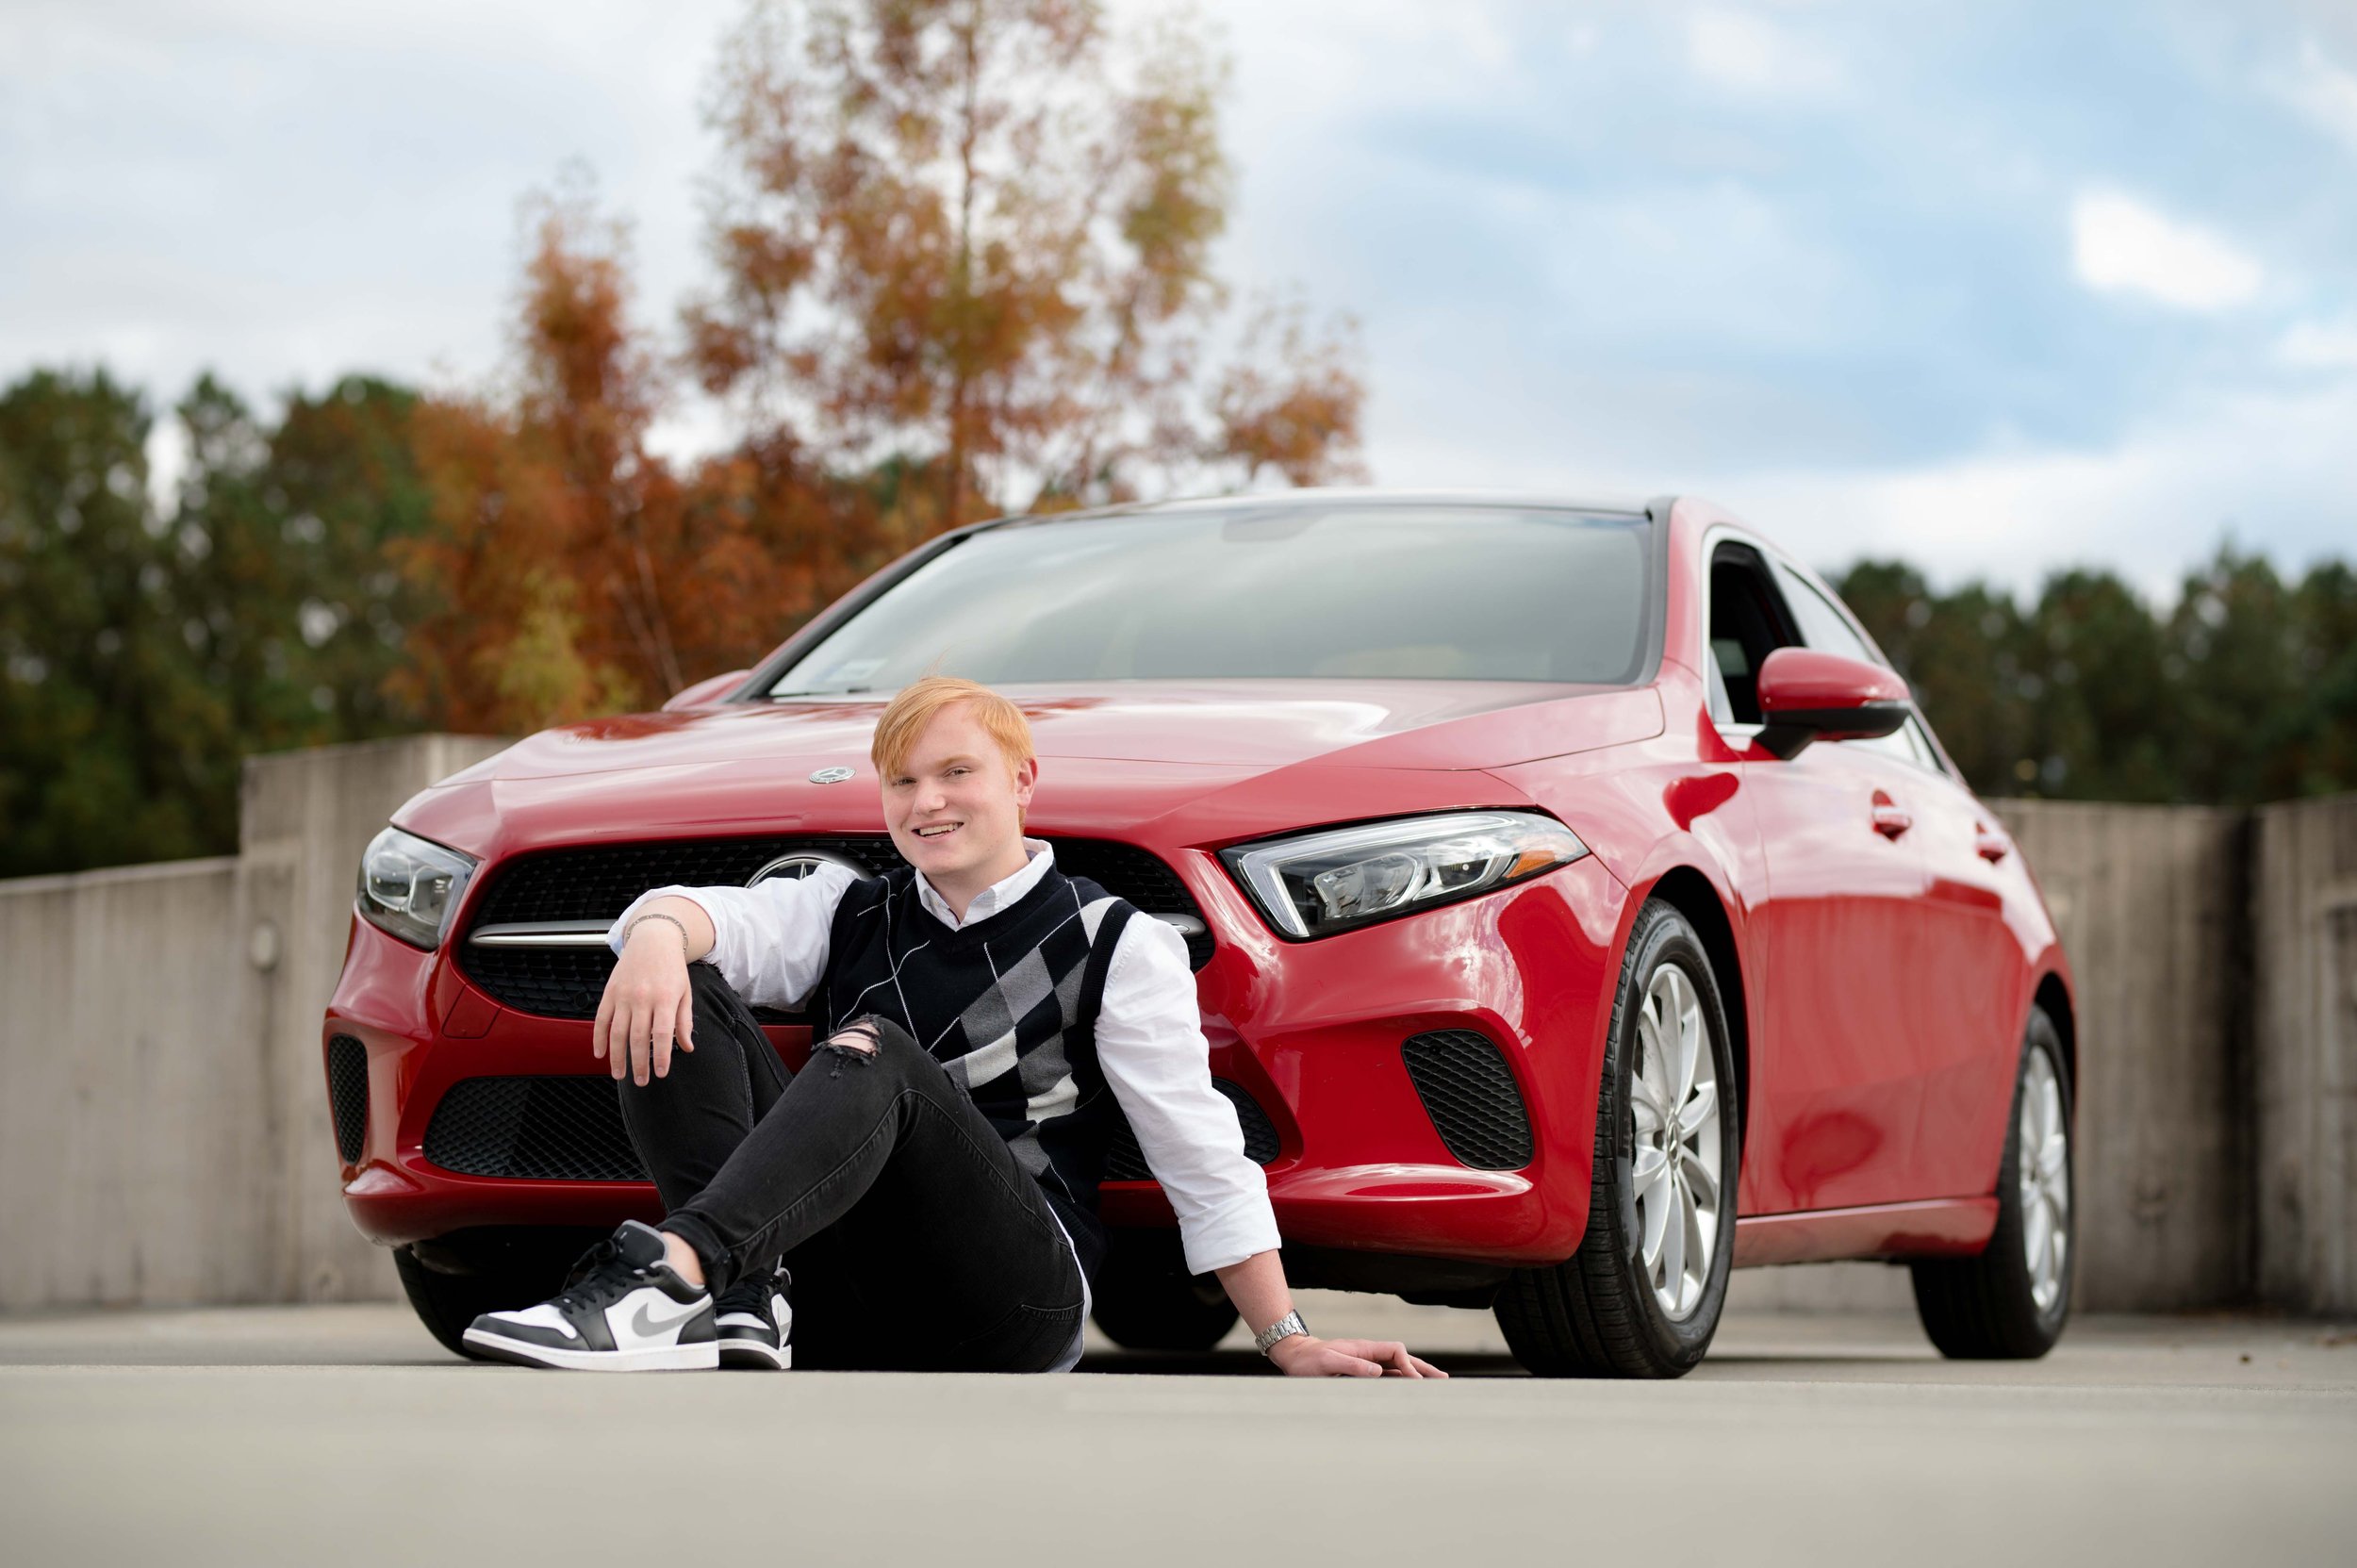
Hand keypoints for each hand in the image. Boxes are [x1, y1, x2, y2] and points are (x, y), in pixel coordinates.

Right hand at [593, 922, 694, 1084]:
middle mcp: (642, 997)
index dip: (661, 1056)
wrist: (653, 939)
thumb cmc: (672, 968)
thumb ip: (684, 1021)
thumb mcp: (685, 992)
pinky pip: (601, 1019)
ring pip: (617, 1032)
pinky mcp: (609, 992)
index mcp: (664, 998)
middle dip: (639, 1063)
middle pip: (638, 1037)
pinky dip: (598, 1038)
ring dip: (617, 1056)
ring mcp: (623, 995)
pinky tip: (600, 1054)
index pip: (662, 1034)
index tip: (661, 1073)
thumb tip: (686, 1048)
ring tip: (619, 1075)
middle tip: (641, 1081)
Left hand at [1266, 1334, 1446, 1378]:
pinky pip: (1386, 1378)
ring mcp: (1366, 1364)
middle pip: (1403, 1359)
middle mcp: (1368, 1355)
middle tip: (1444, 1379)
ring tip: (1435, 1385)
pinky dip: (1401, 1383)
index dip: (1408, 1364)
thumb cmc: (1308, 1359)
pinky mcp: (1361, 1374)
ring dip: (1415, 1376)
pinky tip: (1410, 1390)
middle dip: (1423, 1368)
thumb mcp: (1328, 1362)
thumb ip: (1352, 1365)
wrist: (1294, 1356)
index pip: (1396, 1351)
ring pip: (1397, 1369)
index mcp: (1364, 1348)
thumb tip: (1378, 1372)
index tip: (1414, 1381)